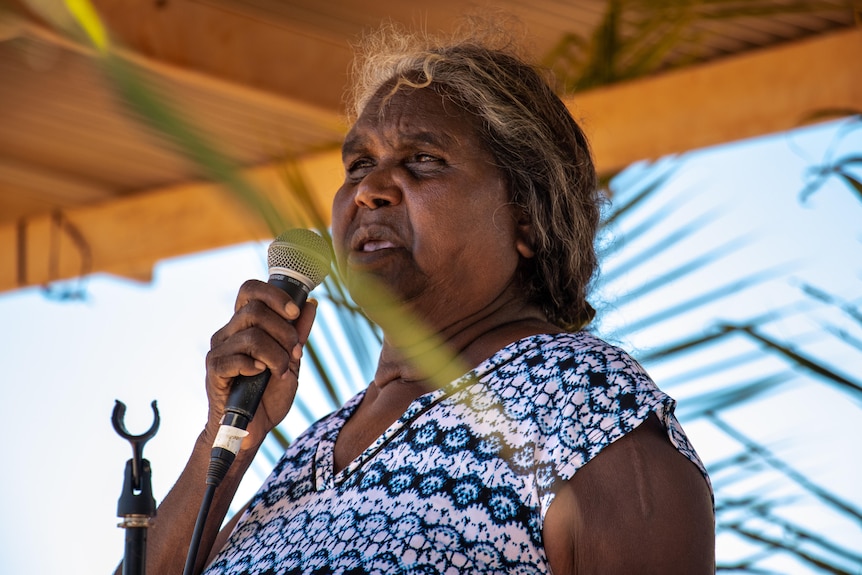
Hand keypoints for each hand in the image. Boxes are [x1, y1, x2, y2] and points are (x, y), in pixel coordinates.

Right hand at [204, 279, 317, 448]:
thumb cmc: (269, 394)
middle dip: (284, 332)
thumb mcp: (292, 360)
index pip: (250, 290)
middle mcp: (228, 332)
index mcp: (245, 324)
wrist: (253, 428)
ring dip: (276, 355)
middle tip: (294, 353)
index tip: (294, 313)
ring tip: (281, 372)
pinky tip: (260, 375)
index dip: (274, 296)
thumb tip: (311, 303)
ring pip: (252, 336)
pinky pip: (236, 358)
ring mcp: (219, 349)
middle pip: (255, 310)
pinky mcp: (214, 369)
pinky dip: (255, 366)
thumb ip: (299, 333)